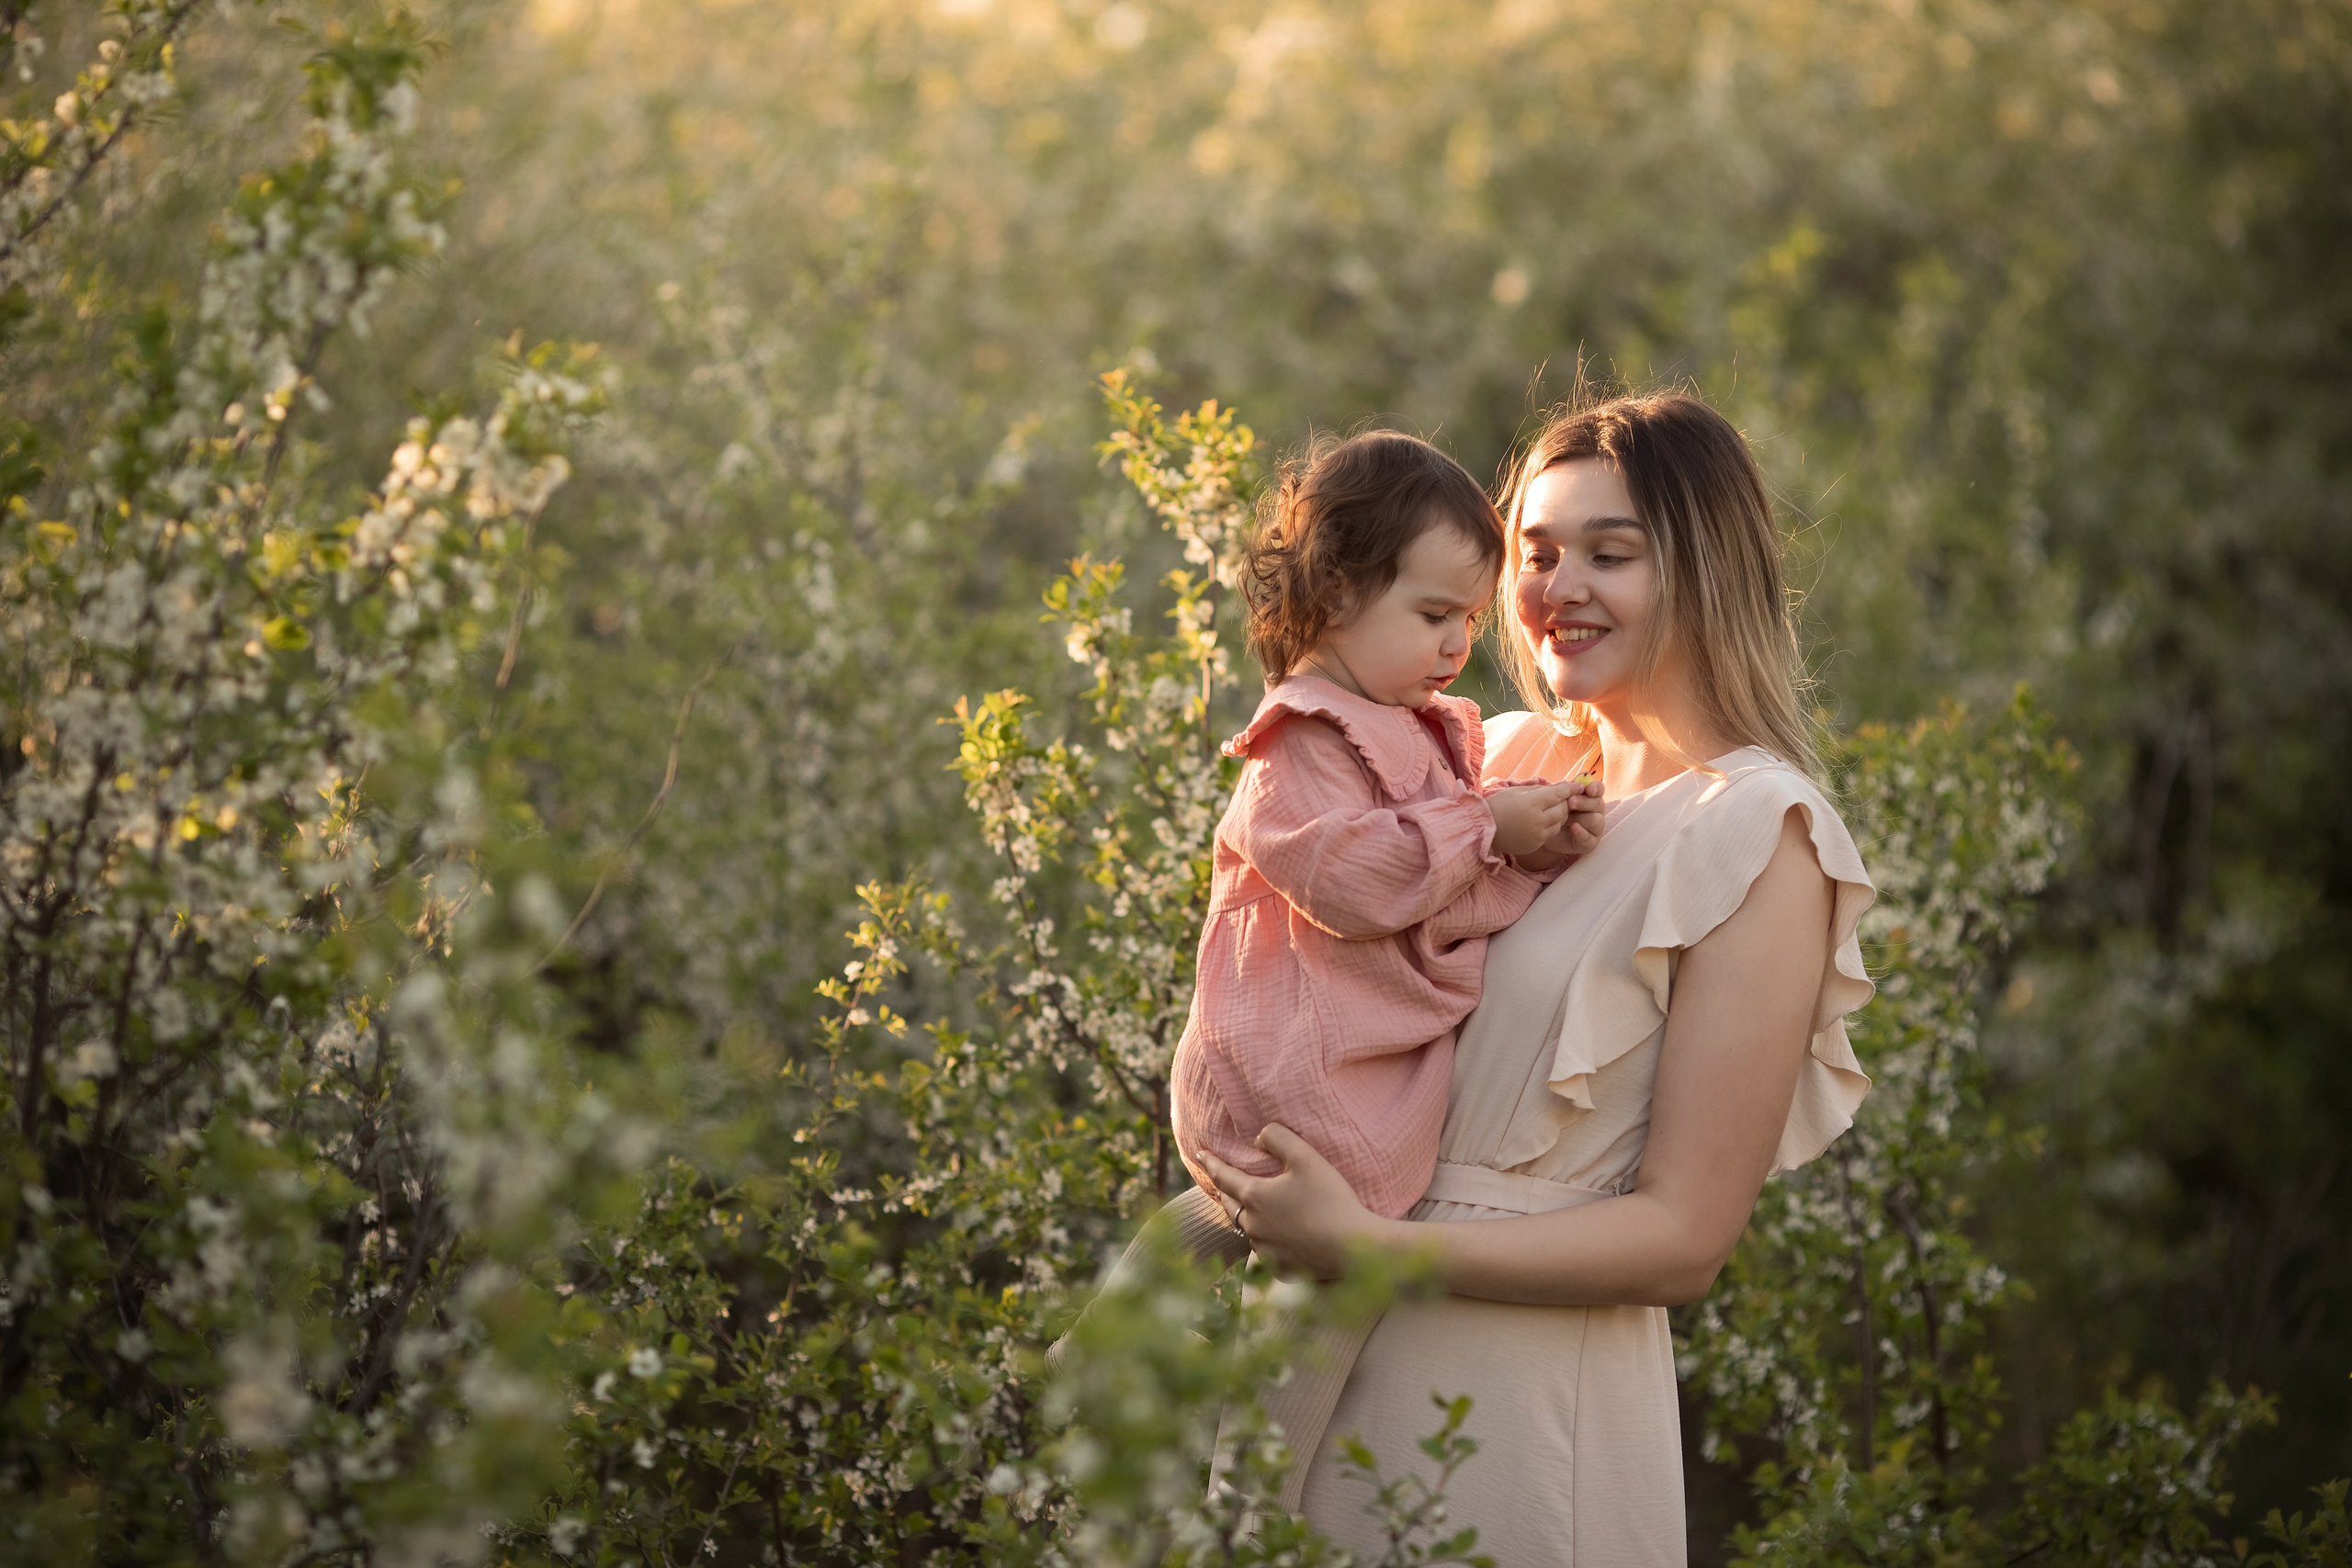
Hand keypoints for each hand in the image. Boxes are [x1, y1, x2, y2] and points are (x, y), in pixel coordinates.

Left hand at [1194, 1124, 1385, 1278]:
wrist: (1354, 1247)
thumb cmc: (1331, 1199)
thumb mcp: (1306, 1157)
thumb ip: (1278, 1138)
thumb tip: (1258, 1139)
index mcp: (1254, 1197)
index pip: (1223, 1176)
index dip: (1211, 1162)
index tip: (1200, 1154)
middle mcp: (1253, 1227)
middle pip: (1230, 1206)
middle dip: (1225, 1192)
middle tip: (1223, 1183)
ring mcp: (1265, 1252)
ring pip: (1248, 1231)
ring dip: (1247, 1218)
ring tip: (1251, 1210)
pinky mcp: (1280, 1270)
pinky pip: (1267, 1252)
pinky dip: (1267, 1241)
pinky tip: (1278, 1237)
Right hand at [1485, 778, 1584, 857]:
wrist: (1482, 830)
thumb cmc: (1497, 805)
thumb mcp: (1518, 791)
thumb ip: (1541, 789)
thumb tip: (1562, 786)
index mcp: (1532, 803)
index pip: (1559, 794)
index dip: (1570, 789)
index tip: (1578, 786)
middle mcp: (1538, 820)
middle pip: (1563, 809)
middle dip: (1565, 803)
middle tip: (1564, 797)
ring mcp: (1538, 835)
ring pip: (1559, 823)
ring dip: (1559, 815)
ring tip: (1551, 809)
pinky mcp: (1535, 844)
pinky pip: (1550, 833)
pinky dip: (1550, 826)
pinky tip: (1541, 820)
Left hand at [1548, 778, 1607, 857]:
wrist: (1546, 833)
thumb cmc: (1555, 812)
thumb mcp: (1558, 799)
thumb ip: (1566, 789)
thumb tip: (1572, 779)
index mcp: (1591, 797)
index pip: (1599, 789)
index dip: (1596, 788)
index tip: (1588, 789)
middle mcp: (1597, 811)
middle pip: (1598, 804)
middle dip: (1584, 802)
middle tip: (1571, 801)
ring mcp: (1595, 828)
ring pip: (1595, 820)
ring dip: (1581, 817)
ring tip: (1566, 817)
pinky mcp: (1590, 842)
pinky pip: (1589, 838)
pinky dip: (1581, 832)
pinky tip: (1573, 828)